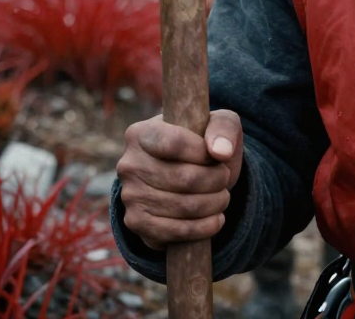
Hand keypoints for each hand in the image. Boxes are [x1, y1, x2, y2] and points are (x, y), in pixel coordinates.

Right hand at [117, 109, 243, 250]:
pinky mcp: (136, 223)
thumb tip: (221, 151)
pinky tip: (216, 219)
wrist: (187, 173)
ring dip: (213, 204)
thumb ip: (224, 128)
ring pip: (182, 206)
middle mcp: (129, 164)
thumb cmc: (204, 142)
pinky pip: (173, 232)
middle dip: (215, 180)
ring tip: (222, 197)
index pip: (175, 143)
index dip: (204, 153)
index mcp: (142, 133)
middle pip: (183, 178)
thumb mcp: (220, 123)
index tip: (220, 156)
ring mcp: (130, 196)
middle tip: (225, 178)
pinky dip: (202, 228)